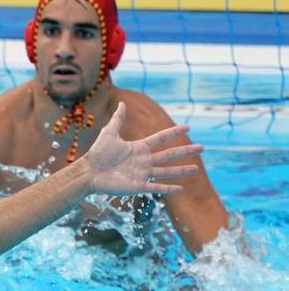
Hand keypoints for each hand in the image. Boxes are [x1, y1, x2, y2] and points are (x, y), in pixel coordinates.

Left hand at [85, 103, 202, 195]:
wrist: (88, 172)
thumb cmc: (96, 154)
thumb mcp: (109, 133)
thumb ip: (117, 119)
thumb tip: (121, 102)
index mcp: (138, 148)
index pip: (160, 138)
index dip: (173, 132)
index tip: (188, 127)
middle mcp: (143, 161)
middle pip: (169, 155)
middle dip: (185, 151)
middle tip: (202, 148)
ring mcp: (141, 174)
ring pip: (166, 171)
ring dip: (181, 170)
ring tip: (196, 168)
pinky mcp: (137, 186)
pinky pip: (156, 187)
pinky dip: (168, 188)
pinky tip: (180, 188)